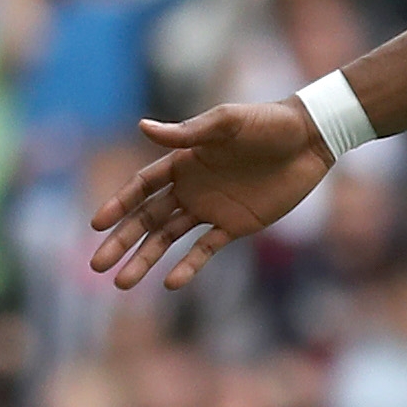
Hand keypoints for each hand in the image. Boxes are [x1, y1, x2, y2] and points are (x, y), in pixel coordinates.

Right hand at [86, 99, 334, 290]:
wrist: (310, 141)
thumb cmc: (267, 123)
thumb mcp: (227, 123)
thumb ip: (188, 132)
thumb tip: (142, 127)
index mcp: (184, 161)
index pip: (142, 187)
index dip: (119, 205)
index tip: (97, 225)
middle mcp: (191, 187)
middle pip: (147, 219)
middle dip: (121, 241)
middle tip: (96, 265)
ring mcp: (211, 209)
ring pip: (168, 239)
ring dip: (145, 260)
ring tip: (122, 283)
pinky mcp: (235, 226)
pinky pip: (205, 249)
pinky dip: (187, 267)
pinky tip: (169, 283)